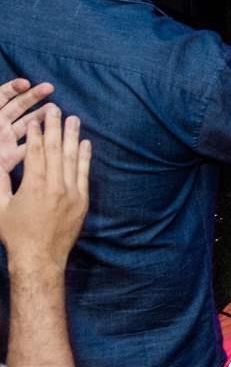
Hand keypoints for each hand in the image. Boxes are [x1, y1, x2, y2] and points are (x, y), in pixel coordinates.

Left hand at [0, 78, 56, 174]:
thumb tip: (12, 89)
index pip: (0, 97)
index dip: (12, 88)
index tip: (26, 84)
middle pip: (16, 107)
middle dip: (33, 96)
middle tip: (50, 88)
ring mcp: (3, 142)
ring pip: (25, 124)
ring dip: (40, 116)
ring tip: (55, 110)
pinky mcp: (9, 158)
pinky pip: (27, 146)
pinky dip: (40, 140)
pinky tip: (54, 135)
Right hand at [0, 105, 89, 274]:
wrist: (39, 257)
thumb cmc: (15, 234)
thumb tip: (0, 160)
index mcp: (33, 185)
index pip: (35, 151)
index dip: (36, 133)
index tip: (37, 118)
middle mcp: (55, 185)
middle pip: (55, 149)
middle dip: (55, 127)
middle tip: (55, 109)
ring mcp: (71, 192)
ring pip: (72, 158)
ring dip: (72, 136)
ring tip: (73, 119)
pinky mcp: (82, 200)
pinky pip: (84, 173)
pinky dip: (85, 157)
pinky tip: (85, 143)